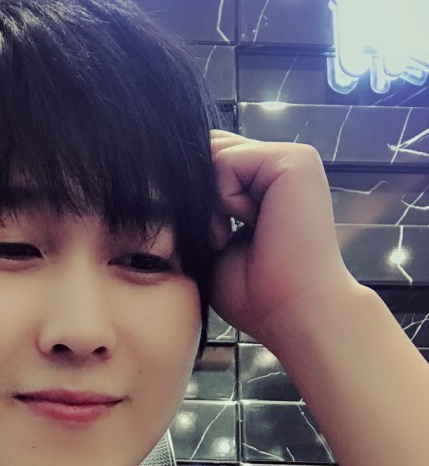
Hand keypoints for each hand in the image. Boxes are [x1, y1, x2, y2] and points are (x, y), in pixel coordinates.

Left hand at [209, 130, 355, 349]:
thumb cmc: (254, 293)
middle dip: (196, 197)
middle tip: (216, 240)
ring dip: (208, 203)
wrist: (291, 312)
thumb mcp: (211, 242)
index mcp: (263, 185)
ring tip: (229, 237)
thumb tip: (171, 179)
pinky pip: (226, 161)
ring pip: (214, 156)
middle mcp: (279, 168)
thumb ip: (199, 206)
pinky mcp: (294, 160)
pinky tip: (247, 225)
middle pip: (208, 153)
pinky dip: (222, 199)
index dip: (190, 198)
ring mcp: (290, 160)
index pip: (209, 164)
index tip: (208, 242)